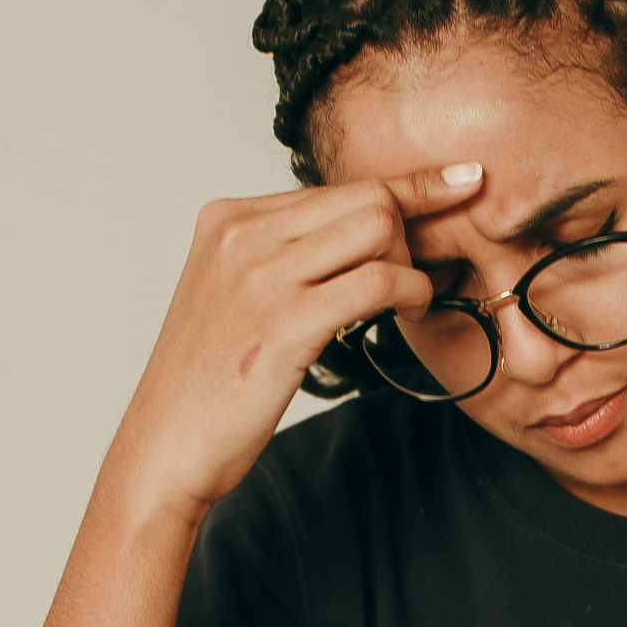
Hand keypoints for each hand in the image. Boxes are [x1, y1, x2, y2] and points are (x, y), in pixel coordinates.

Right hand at [111, 160, 484, 515]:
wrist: (165, 446)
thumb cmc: (209, 379)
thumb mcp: (234, 292)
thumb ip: (285, 252)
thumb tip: (364, 229)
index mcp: (229, 218)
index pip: (338, 185)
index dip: (406, 189)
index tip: (461, 180)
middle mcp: (242, 234)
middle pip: (367, 196)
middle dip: (411, 230)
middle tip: (414, 275)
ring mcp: (262, 275)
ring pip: (379, 226)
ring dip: (413, 262)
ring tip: (410, 299)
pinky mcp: (286, 321)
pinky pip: (379, 280)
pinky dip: (412, 291)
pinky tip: (411, 310)